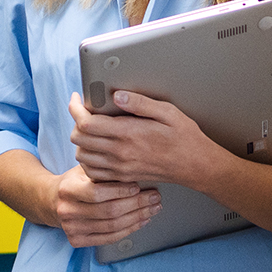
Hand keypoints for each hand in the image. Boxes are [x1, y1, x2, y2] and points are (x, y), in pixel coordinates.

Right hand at [44, 164, 160, 246]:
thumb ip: (104, 171)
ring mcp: (71, 229)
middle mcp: (67, 211)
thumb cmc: (76, 182)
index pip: (97, 193)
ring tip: (152, 208)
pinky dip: (129, 230)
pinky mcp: (77, 241)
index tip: (138, 186)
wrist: (53, 201)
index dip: (120, 190)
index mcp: (68, 189)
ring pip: (112, 226)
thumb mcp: (85, 170)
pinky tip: (141, 221)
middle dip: (137, 204)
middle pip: (109, 211)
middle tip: (154, 197)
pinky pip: (109, 238)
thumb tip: (135, 169)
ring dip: (138, 217)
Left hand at [67, 91, 222, 187]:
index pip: (86, 123)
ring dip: (81, 140)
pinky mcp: (122, 177)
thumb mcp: (167, 112)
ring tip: (92, 128)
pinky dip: (88, 159)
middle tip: (86, 111)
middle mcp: (120, 154)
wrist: (196, 166)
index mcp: (128, 134)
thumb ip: (139, 103)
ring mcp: (120, 168)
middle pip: (78, 139)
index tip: (77, 98)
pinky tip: (98, 148)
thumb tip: (116, 95)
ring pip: (81, 156)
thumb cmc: (185, 138)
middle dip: (76, 121)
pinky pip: (92, 171)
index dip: (75, 108)